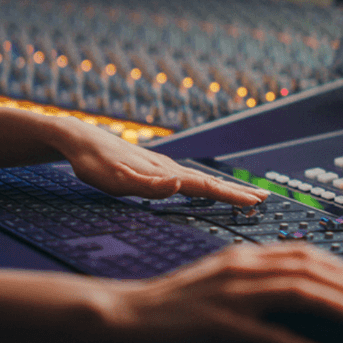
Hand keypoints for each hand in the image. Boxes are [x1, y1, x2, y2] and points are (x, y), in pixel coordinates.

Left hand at [53, 117, 266, 205]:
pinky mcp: (151, 168)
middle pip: (209, 181)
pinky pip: (185, 178)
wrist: (77, 139)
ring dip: (223, 187)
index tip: (257, 202)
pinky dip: (203, 185)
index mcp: (164, 174)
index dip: (231, 196)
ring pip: (199, 179)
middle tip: (265, 198)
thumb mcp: (115, 180)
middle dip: (236, 191)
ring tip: (243, 194)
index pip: (205, 186)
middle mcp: (168, 169)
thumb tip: (178, 186)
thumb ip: (147, 185)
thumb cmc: (93, 163)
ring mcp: (161, 167)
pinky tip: (202, 187)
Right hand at [101, 243, 342, 342]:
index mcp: (242, 255)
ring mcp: (231, 295)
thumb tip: (290, 287)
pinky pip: (270, 336)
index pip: (300, 252)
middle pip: (306, 269)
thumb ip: (252, 277)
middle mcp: (241, 268)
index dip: (337, 265)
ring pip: (297, 293)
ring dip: (336, 306)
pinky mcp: (222, 324)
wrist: (131, 310)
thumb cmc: (174, 299)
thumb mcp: (217, 277)